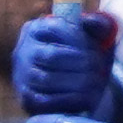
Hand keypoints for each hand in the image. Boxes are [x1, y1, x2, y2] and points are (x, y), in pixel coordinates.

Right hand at [12, 1, 120, 122]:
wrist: (77, 86)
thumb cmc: (84, 54)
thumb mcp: (95, 37)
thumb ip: (99, 25)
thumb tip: (93, 22)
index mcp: (36, 28)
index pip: (56, 28)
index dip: (80, 38)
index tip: (98, 49)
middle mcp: (23, 51)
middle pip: (52, 56)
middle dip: (81, 63)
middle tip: (100, 68)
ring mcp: (22, 76)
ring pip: (47, 79)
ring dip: (78, 82)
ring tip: (97, 82)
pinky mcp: (26, 98)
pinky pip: (45, 101)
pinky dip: (70, 99)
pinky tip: (88, 97)